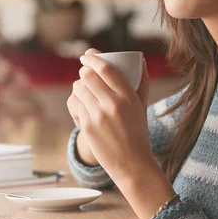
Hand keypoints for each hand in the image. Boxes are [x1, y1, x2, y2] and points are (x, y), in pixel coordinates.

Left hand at [72, 51, 153, 185]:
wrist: (131, 163)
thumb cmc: (138, 132)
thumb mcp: (142, 106)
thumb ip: (142, 82)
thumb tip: (140, 59)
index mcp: (129, 97)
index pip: (106, 69)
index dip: (93, 58)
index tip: (88, 55)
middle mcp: (113, 104)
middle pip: (89, 76)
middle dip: (84, 71)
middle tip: (85, 72)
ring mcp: (98, 116)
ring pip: (79, 89)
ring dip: (79, 85)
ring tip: (83, 88)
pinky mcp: (87, 127)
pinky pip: (74, 104)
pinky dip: (76, 101)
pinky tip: (81, 104)